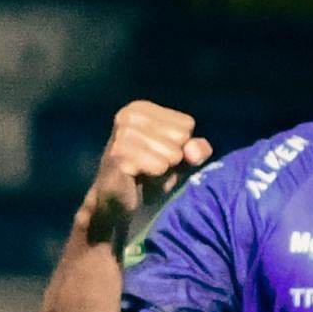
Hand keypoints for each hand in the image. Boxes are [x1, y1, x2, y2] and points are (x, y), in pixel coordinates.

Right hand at [81, 98, 211, 251]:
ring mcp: (122, 134)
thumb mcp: (179, 159)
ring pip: (172, 153)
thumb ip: (196, 149)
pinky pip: (160, 167)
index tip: (158, 155)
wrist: (116, 202)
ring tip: (145, 173)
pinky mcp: (119, 155)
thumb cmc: (148, 176)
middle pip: (181, 137)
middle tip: (150, 167)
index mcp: (140, 108)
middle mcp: (128, 115)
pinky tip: (138, 180)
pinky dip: (155, 179)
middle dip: (172, 159)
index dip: (179, 146)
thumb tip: (195, 151)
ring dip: (163, 171)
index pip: (187, 124)